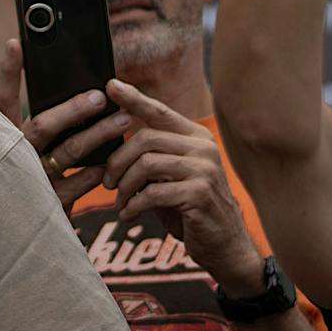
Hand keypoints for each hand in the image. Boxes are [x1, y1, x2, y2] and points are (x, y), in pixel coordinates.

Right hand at [0, 39, 128, 219]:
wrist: (20, 229)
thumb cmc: (34, 175)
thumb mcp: (32, 148)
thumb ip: (47, 125)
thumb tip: (86, 93)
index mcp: (4, 136)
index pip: (3, 99)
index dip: (8, 72)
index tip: (16, 42)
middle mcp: (13, 155)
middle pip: (43, 125)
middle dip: (73, 108)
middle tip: (99, 95)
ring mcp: (30, 180)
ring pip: (69, 152)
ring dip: (99, 134)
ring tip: (123, 119)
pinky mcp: (49, 204)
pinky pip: (79, 184)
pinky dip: (97, 171)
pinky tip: (112, 163)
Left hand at [98, 79, 260, 289]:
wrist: (224, 246)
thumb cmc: (189, 209)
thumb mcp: (170, 177)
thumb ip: (152, 156)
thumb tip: (111, 136)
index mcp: (196, 137)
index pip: (159, 111)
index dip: (133, 98)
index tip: (110, 85)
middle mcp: (203, 147)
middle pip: (145, 138)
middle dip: (118, 161)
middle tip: (107, 183)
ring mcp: (204, 169)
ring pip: (146, 164)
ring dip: (125, 186)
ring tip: (119, 203)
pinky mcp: (200, 193)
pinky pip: (153, 192)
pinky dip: (133, 205)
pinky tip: (127, 215)